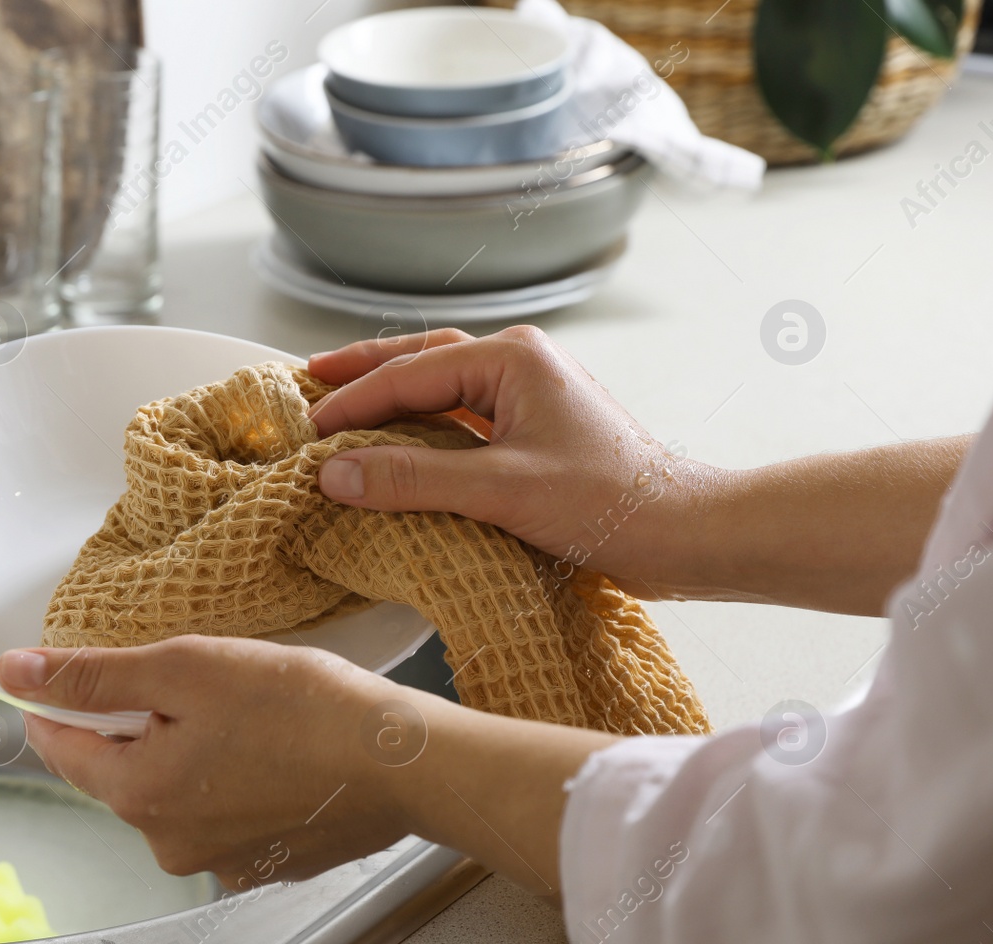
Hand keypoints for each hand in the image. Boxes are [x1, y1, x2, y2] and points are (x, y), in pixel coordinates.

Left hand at [0, 636, 416, 890]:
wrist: (404, 763)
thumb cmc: (303, 709)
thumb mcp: (185, 668)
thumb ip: (93, 676)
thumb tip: (14, 674)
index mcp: (138, 796)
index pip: (61, 748)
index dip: (63, 701)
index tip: (83, 669)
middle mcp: (170, 845)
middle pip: (121, 770)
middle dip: (142, 722)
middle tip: (196, 678)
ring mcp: (222, 862)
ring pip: (176, 791)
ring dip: (191, 750)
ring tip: (247, 711)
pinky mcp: (268, 863)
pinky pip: (225, 813)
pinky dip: (236, 779)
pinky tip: (275, 748)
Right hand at [309, 326, 720, 598]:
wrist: (687, 533)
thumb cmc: (612, 505)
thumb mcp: (502, 491)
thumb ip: (414, 478)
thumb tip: (335, 474)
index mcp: (513, 359)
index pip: (410, 374)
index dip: (352, 402)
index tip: (305, 431)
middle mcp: (520, 365)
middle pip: (422, 359)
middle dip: (364, 370)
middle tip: (308, 379)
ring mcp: (530, 397)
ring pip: (441, 386)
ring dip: (391, 395)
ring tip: (342, 402)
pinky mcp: (536, 432)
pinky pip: (461, 419)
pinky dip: (420, 426)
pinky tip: (397, 442)